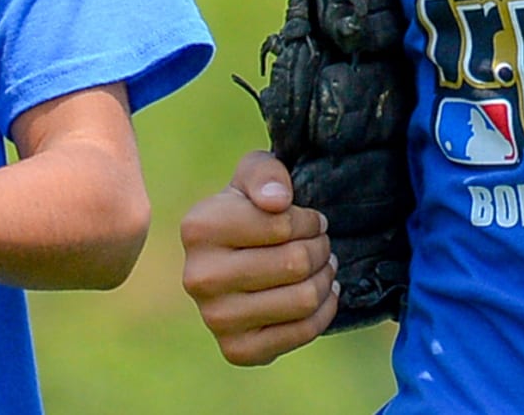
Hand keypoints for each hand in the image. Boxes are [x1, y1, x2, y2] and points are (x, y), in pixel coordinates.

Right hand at [179, 151, 339, 365]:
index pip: (283, 224)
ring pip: (303, 298)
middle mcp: (199, 277)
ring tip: (324, 266)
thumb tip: (278, 201)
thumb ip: (266, 174)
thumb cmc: (248, 210)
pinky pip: (302, 333)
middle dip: (321, 248)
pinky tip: (322, 293)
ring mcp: (215, 318)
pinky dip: (324, 310)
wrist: (231, 261)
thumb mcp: (254, 174)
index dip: (309, 221)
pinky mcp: (237, 350)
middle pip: (296, 263)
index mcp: (198, 228)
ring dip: (325, 278)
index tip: (310, 220)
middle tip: (321, 244)